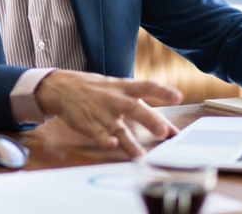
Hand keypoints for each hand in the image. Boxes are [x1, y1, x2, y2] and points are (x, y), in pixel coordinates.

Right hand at [35, 70, 182, 157]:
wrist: (63, 87)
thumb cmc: (99, 90)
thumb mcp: (121, 91)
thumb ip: (146, 109)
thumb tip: (171, 129)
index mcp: (125, 88)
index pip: (146, 86)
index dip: (162, 91)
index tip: (178, 96)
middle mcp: (115, 99)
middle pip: (134, 108)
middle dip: (149, 120)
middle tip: (162, 131)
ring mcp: (102, 113)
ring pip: (117, 128)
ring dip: (129, 142)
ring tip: (140, 155)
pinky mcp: (89, 124)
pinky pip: (98, 134)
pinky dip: (104, 140)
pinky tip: (111, 145)